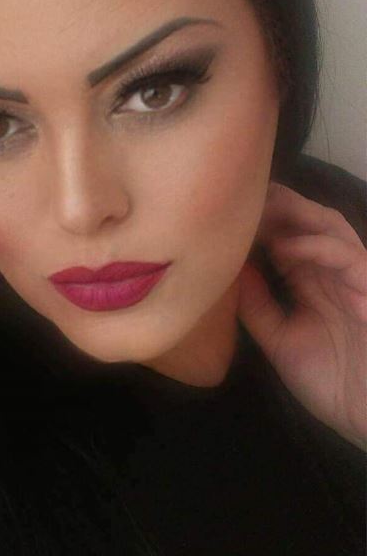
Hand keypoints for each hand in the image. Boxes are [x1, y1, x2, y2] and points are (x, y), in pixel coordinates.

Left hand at [237, 181, 366, 449]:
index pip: (285, 240)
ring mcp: (356, 277)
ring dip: (295, 213)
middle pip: (307, 223)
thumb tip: (230, 271)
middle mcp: (333, 273)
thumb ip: (259, 306)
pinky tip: (283, 247)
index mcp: (313, 283)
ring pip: (330, 227)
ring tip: (258, 206)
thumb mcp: (281, 340)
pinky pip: (348, 255)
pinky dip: (316, 247)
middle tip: (240, 196)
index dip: (259, 224)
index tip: (225, 214)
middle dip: (276, 206)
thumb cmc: (332, 382)